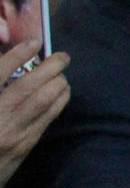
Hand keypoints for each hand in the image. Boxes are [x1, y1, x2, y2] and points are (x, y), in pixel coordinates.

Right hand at [0, 41, 67, 187]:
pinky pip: (48, 117)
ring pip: (44, 101)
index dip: (16, 56)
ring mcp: (12, 134)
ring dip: (58, 82)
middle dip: (50, 67)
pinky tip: (61, 91)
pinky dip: (59, 99)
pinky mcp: (24, 146)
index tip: (33, 42)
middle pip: (28, 87)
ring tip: (61, 73)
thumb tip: (10, 61)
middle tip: (61, 57)